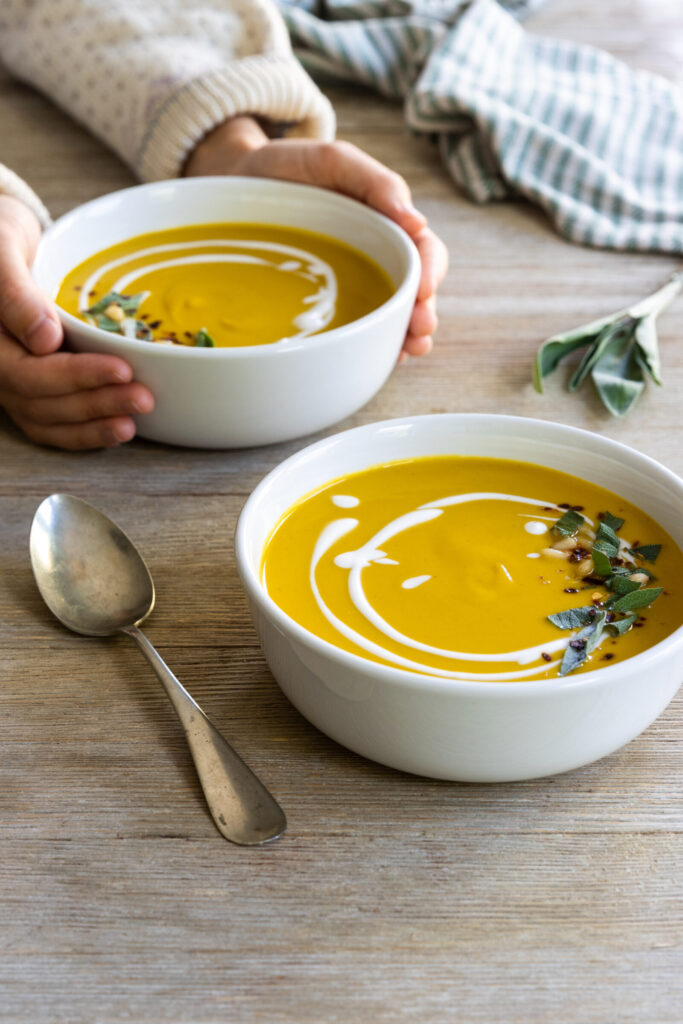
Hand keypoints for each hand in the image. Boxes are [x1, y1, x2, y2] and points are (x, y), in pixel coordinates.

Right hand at [0, 195, 153, 447]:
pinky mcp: (32, 387)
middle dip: (95, 404)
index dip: (77, 376)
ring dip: (92, 426)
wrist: (3, 243)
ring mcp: (11, 382)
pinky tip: (116, 431)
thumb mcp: (3, 248)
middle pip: (42, 402)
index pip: (29, 373)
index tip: (122, 369)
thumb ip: (15, 293)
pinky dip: (83, 431)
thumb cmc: (1, 235)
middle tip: (144, 398)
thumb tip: (45, 339)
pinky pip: (51, 423)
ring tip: (133, 424)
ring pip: (47, 419)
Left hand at [184, 117, 447, 357]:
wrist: (233, 183)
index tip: (424, 290)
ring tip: (405, 351)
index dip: (431, 270)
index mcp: (385, 222)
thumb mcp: (330, 161)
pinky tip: (375, 358)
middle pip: (414, 291)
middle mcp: (375, 257)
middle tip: (419, 331)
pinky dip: (369, 346)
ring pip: (390, 317)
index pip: (423, 249)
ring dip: (404, 337)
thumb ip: (374, 182)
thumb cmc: (285, 169)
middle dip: (422, 313)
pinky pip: (354, 331)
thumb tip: (418, 222)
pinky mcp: (326, 306)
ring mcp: (351, 285)